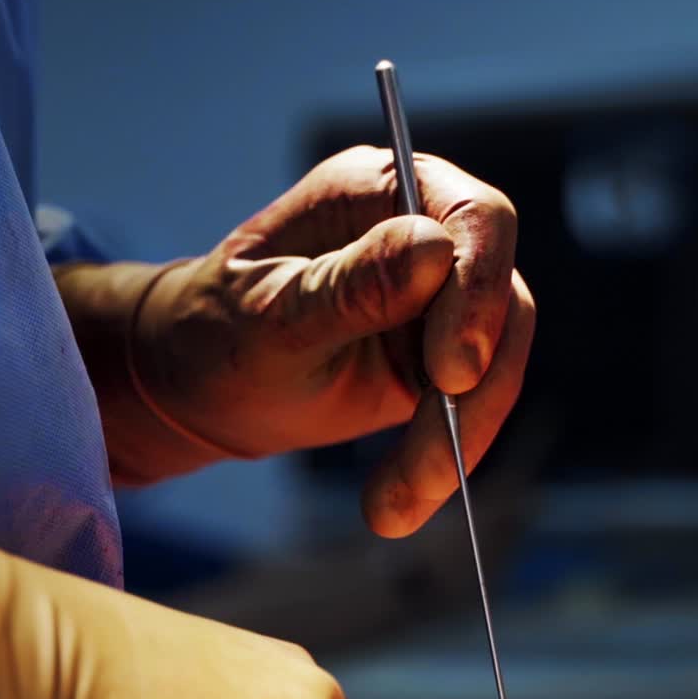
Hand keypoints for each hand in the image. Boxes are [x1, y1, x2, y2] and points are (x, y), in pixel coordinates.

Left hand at [131, 146, 533, 536]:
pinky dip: (445, 457)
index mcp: (377, 191)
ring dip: (457, 439)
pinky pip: (474, 405)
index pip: (473, 217)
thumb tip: (435, 248)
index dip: (478, 290)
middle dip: (472, 391)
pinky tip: (396, 501)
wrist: (196, 388)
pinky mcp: (441, 356)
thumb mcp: (271, 317)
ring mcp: (438, 297)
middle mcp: (422, 233)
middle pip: (501, 296)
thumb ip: (349, 286)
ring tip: (392, 506)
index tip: (451, 373)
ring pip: (498, 360)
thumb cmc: (215, 333)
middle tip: (426, 469)